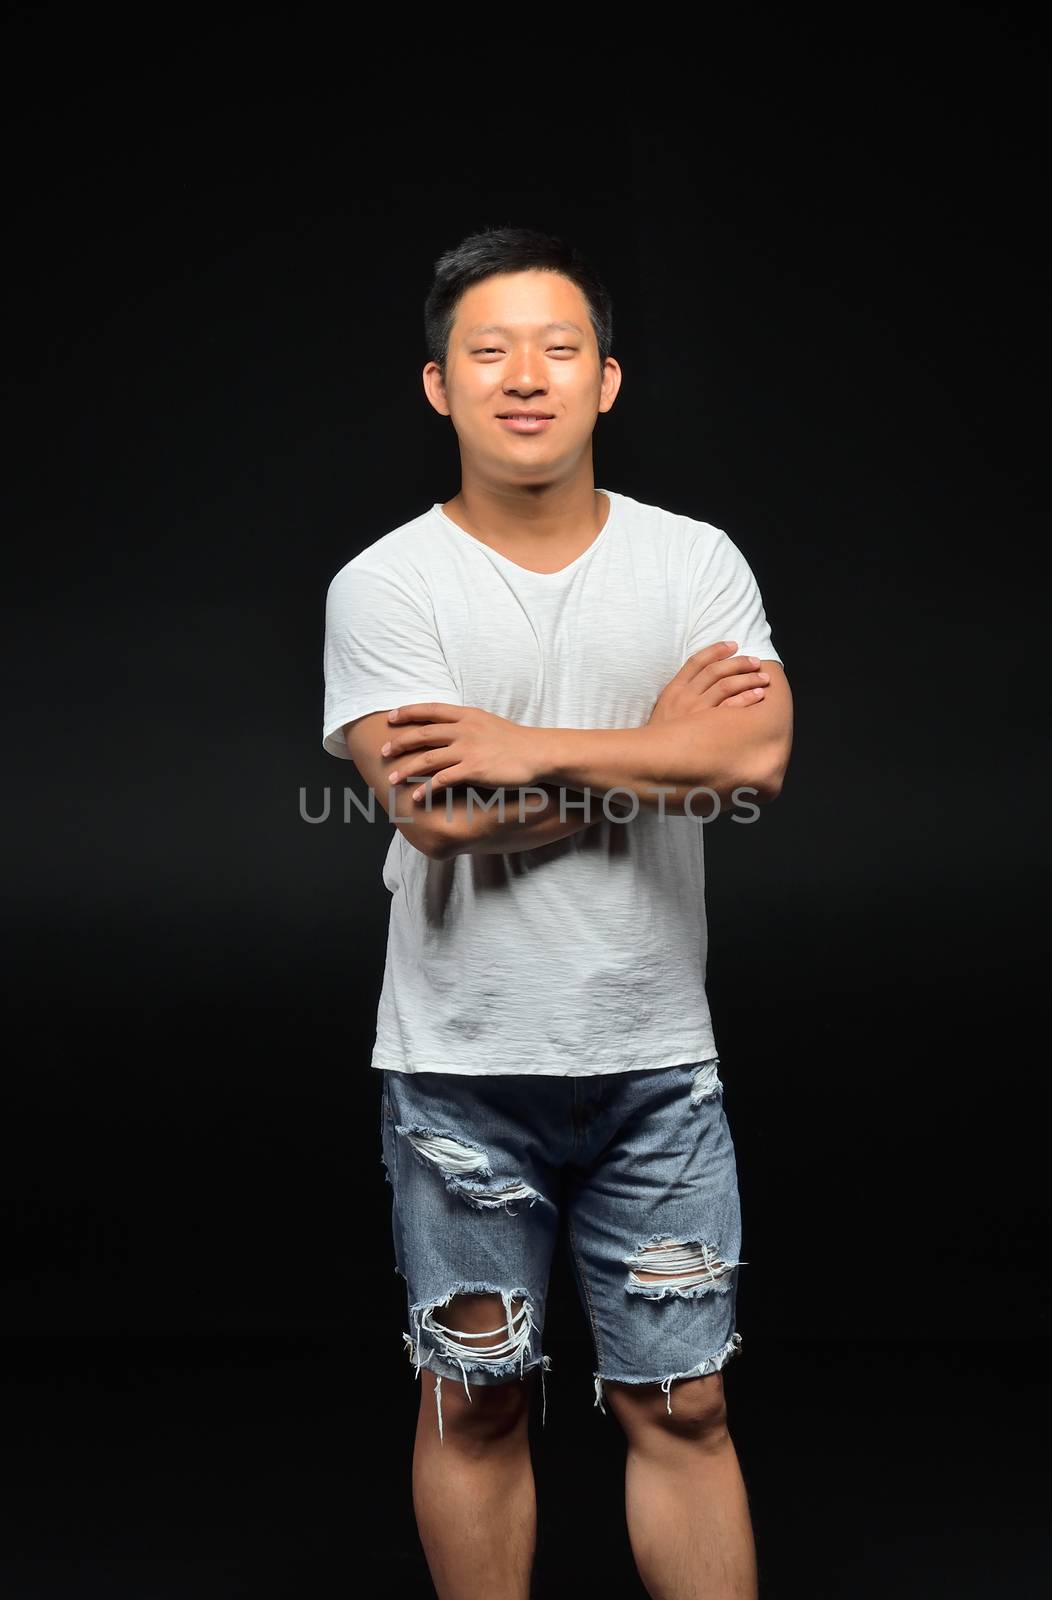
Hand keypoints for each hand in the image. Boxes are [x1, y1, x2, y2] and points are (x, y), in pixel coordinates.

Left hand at [381, 703, 539, 801]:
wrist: (538, 753)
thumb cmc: (515, 741)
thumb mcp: (488, 723)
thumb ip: (467, 724)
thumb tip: (449, 730)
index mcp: (467, 715)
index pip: (430, 709)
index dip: (407, 712)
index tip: (390, 717)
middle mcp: (464, 729)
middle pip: (423, 734)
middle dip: (400, 743)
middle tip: (384, 752)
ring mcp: (468, 749)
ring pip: (428, 758)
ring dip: (406, 769)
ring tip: (392, 778)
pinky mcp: (474, 769)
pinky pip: (443, 779)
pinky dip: (426, 788)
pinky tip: (417, 796)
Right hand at [647, 641, 769, 726]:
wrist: (652, 759)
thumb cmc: (663, 733)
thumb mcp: (666, 707)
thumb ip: (683, 691)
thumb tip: (706, 677)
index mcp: (674, 688)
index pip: (697, 661)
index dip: (716, 650)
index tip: (733, 645)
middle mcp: (685, 697)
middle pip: (715, 671)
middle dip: (738, 663)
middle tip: (756, 662)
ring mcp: (696, 712)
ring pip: (725, 686)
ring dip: (747, 679)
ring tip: (763, 678)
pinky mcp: (706, 728)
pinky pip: (730, 709)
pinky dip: (746, 699)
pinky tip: (758, 695)